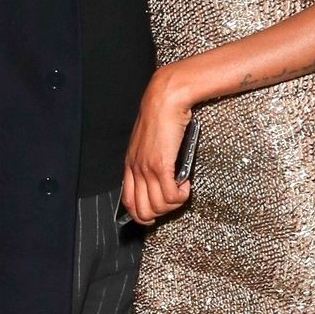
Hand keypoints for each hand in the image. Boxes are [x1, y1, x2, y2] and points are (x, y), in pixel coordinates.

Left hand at [123, 69, 193, 224]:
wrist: (165, 99)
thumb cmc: (160, 116)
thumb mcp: (148, 142)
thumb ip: (148, 160)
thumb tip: (159, 177)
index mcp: (130, 165)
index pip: (128, 202)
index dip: (143, 214)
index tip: (158, 209)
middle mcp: (136, 169)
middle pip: (143, 211)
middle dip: (161, 212)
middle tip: (173, 200)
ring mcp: (147, 169)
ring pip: (159, 206)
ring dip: (174, 203)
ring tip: (182, 188)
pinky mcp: (161, 165)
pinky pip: (171, 195)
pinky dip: (181, 195)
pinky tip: (185, 183)